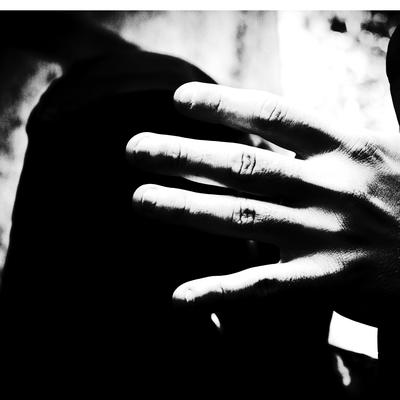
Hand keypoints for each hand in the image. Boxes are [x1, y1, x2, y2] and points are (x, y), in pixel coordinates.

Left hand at [126, 82, 399, 325]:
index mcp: (341, 147)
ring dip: (184, 208)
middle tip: (133, 150)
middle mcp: (327, 185)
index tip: (177, 101)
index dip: (222, 106)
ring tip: (139, 199)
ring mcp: (324, 233)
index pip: (271, 115)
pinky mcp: (327, 279)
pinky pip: (264, 286)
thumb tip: (303, 103)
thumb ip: (330, 130)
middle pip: (241, 165)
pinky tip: (179, 298)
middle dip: (182, 156)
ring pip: (240, 217)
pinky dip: (220, 291)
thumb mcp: (376, 148)